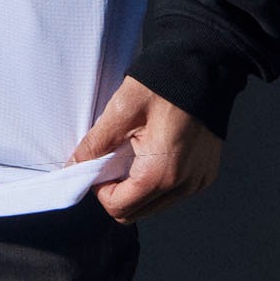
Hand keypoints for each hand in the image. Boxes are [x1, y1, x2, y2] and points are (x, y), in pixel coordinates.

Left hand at [68, 75, 221, 222]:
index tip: (98, 164)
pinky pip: (174, 193)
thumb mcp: (122, 109)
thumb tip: (74, 165)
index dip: (100, 190)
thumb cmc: (163, 84)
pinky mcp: (205, 174)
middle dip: (118, 192)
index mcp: (160, 173)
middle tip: (113, 159)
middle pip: (136, 212)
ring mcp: (197, 182)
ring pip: (155, 205)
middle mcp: (183, 186)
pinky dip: (158, 182)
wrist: (205, 68)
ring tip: (134, 152)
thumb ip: (96, 143)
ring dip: (137, 188)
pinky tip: (154, 152)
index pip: (119, 208)